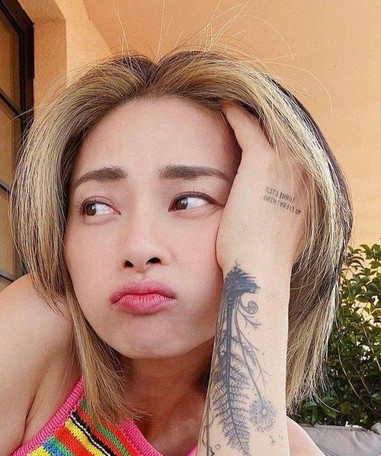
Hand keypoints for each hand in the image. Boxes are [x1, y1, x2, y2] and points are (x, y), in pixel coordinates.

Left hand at [216, 102, 307, 275]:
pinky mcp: (262, 160)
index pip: (292, 155)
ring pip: (266, 127)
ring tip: (232, 107)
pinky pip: (247, 126)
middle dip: (264, 125)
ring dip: (249, 116)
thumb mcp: (280, 235)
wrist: (258, 269)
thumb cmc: (261, 261)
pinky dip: (235, 115)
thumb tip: (270, 219)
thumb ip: (281, 217)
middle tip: (244, 115)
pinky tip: (224, 107)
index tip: (259, 138)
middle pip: (283, 135)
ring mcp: (286, 163)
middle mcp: (304, 170)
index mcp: (311, 188)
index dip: (275, 144)